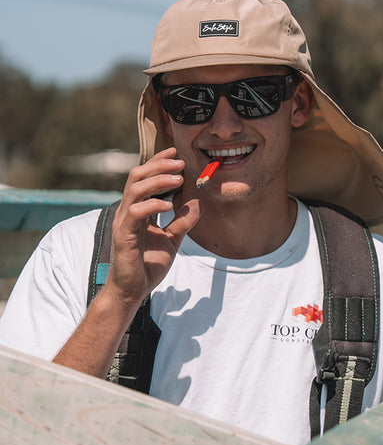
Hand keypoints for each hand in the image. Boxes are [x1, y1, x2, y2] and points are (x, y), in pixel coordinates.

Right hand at [105, 147, 201, 307]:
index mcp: (138, 210)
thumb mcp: (172, 240)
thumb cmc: (148, 266)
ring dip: (158, 180)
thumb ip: (183, 221)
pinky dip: (153, 204)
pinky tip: (169, 205)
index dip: (158, 162)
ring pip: (135, 189)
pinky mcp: (123, 236)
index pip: (144, 178)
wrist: (133, 292)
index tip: (175, 153)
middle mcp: (128, 212)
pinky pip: (135, 213)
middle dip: (159, 165)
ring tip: (178, 179)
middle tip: (180, 162)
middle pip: (137, 176)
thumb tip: (197, 202)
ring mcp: (123, 222)